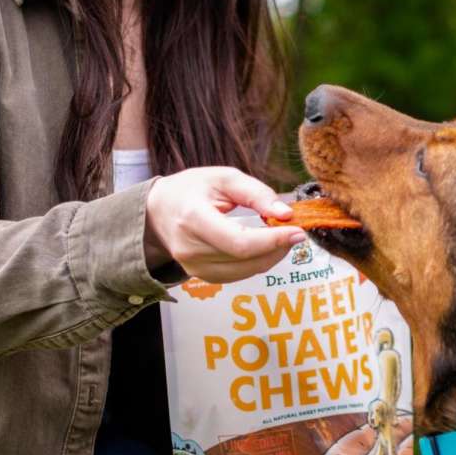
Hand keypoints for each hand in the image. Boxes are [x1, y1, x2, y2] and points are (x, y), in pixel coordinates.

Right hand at [144, 167, 304, 282]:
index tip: (297, 231)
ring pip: (246, 271)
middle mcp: (191, 249)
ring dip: (271, 256)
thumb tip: (286, 214)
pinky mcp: (201, 276)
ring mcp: (194, 267)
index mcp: (194, 219)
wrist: (158, 210)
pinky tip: (264, 247)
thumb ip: (256, 194)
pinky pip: (238, 275)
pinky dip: (257, 262)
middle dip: (278, 247)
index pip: (240, 242)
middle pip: (246, 259)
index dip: (273, 241)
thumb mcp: (223, 178)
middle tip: (295, 232)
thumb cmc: (191, 189)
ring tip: (281, 236)